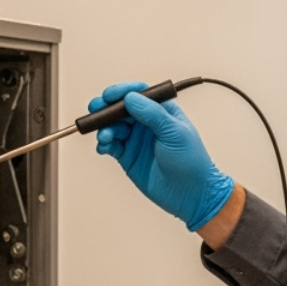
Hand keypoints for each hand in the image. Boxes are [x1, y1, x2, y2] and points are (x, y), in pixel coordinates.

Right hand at [90, 81, 234, 231]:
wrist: (190, 194)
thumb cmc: (191, 161)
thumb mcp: (175, 133)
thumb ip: (153, 114)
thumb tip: (130, 97)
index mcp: (162, 111)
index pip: (139, 93)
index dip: (122, 91)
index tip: (109, 95)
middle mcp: (147, 123)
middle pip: (120, 107)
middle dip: (106, 107)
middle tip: (95, 109)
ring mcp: (136, 139)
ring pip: (112, 125)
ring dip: (104, 127)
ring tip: (105, 136)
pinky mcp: (127, 156)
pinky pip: (110, 145)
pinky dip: (103, 144)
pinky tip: (103, 146)